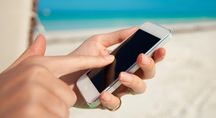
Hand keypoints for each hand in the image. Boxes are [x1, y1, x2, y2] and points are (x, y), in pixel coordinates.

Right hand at [0, 35, 114, 116]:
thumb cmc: (4, 94)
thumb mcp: (17, 72)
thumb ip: (31, 56)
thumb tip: (41, 38)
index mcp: (37, 65)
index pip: (73, 62)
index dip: (93, 62)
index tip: (109, 59)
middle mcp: (37, 76)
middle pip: (69, 95)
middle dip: (57, 103)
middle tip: (37, 104)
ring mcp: (35, 94)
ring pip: (63, 110)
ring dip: (51, 114)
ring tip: (33, 111)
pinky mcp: (33, 112)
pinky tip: (32, 117)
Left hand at [63, 27, 165, 109]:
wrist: (63, 75)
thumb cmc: (82, 57)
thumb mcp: (98, 42)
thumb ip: (117, 37)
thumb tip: (136, 29)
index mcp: (126, 62)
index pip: (146, 60)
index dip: (156, 55)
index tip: (160, 49)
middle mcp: (125, 76)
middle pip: (147, 75)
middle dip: (148, 66)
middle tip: (140, 58)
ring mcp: (117, 89)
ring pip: (137, 89)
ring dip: (133, 81)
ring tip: (121, 75)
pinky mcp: (106, 101)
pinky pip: (116, 104)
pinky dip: (111, 99)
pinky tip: (103, 92)